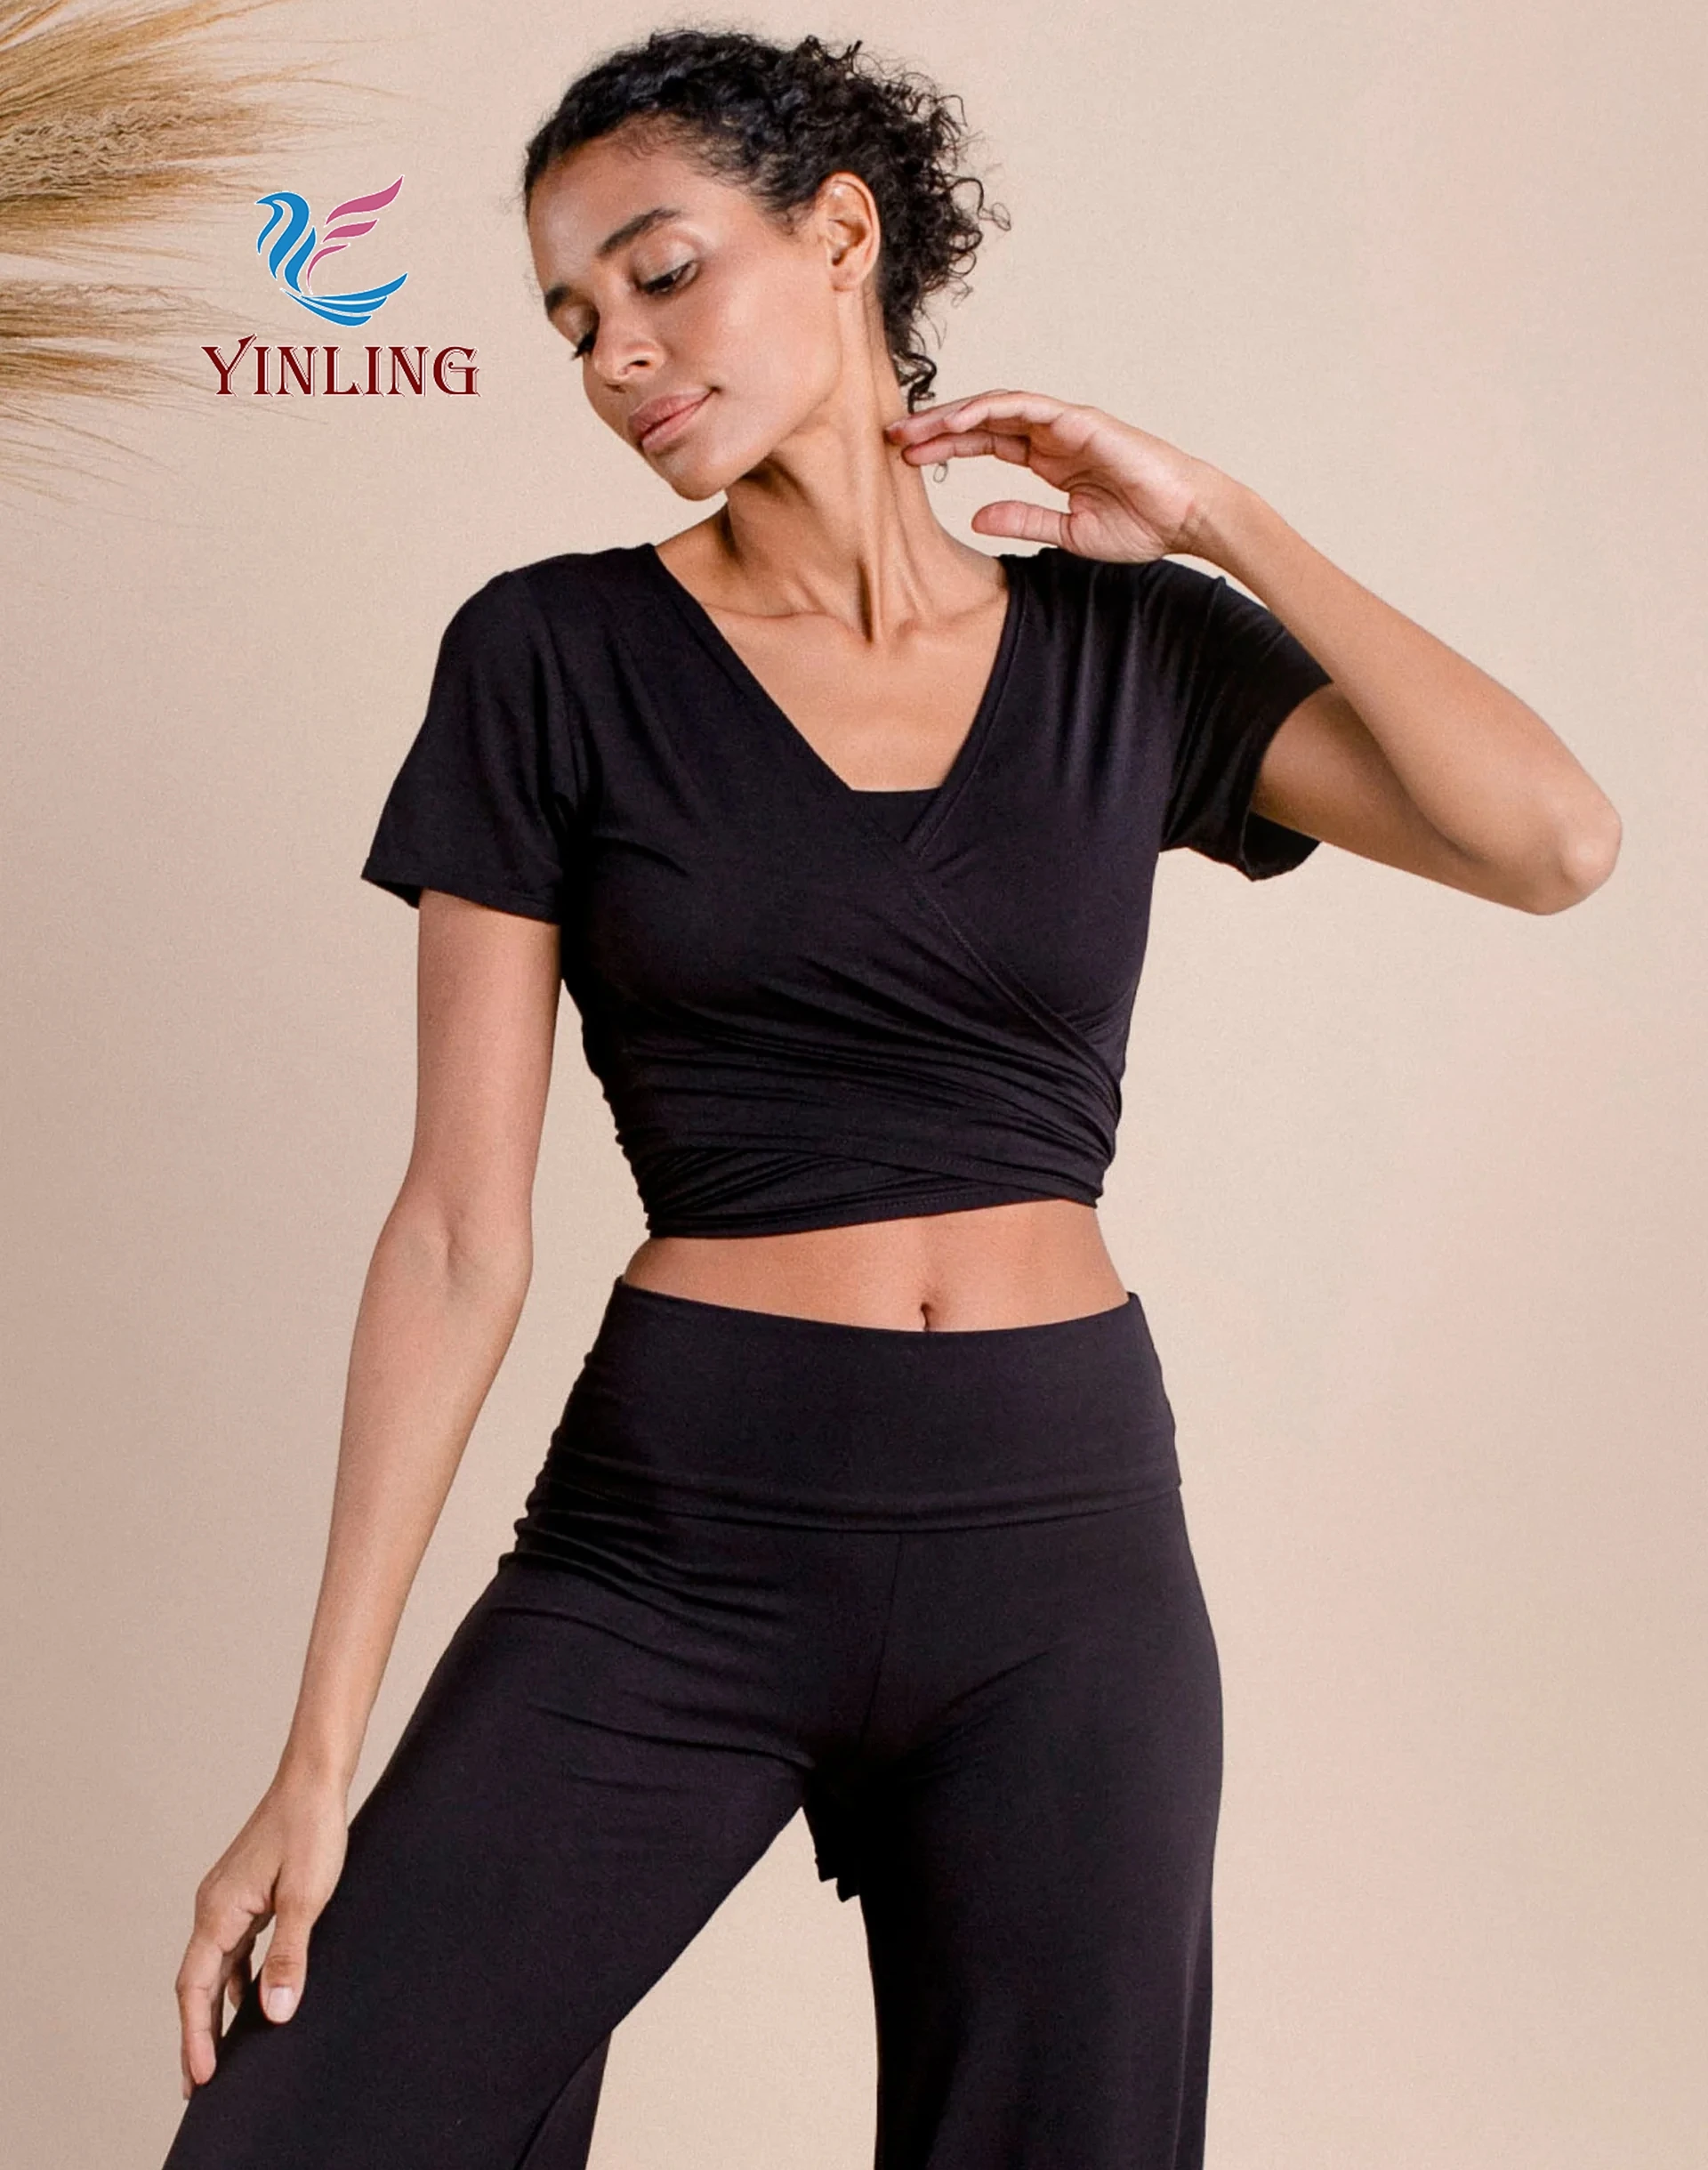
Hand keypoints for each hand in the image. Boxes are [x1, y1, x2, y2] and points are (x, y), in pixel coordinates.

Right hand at [173, 1768, 348, 2096]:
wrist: (315, 1779)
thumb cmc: (311, 1831)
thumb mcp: (305, 1898)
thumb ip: (289, 1956)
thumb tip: (274, 2014)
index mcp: (218, 1911)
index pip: (195, 1988)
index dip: (195, 2036)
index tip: (200, 2078)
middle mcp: (213, 1907)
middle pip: (197, 1983)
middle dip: (196, 2033)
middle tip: (199, 2083)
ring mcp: (228, 1899)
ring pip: (214, 1967)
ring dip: (215, 2008)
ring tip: (220, 2052)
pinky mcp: (246, 1892)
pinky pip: (233, 1948)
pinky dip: (235, 1979)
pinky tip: (250, 1998)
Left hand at [884, 389, 1230, 562]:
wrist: (1185, 519)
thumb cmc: (1140, 525)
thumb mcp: (1067, 532)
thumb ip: (1022, 520)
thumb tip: (974, 517)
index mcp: (1048, 460)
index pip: (985, 444)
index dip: (945, 447)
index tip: (906, 457)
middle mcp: (1052, 435)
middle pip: (982, 421)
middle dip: (935, 427)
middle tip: (892, 436)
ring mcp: (1064, 423)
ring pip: (995, 407)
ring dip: (952, 415)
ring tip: (912, 428)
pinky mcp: (1079, 420)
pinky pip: (1025, 406)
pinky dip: (988, 409)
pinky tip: (955, 420)